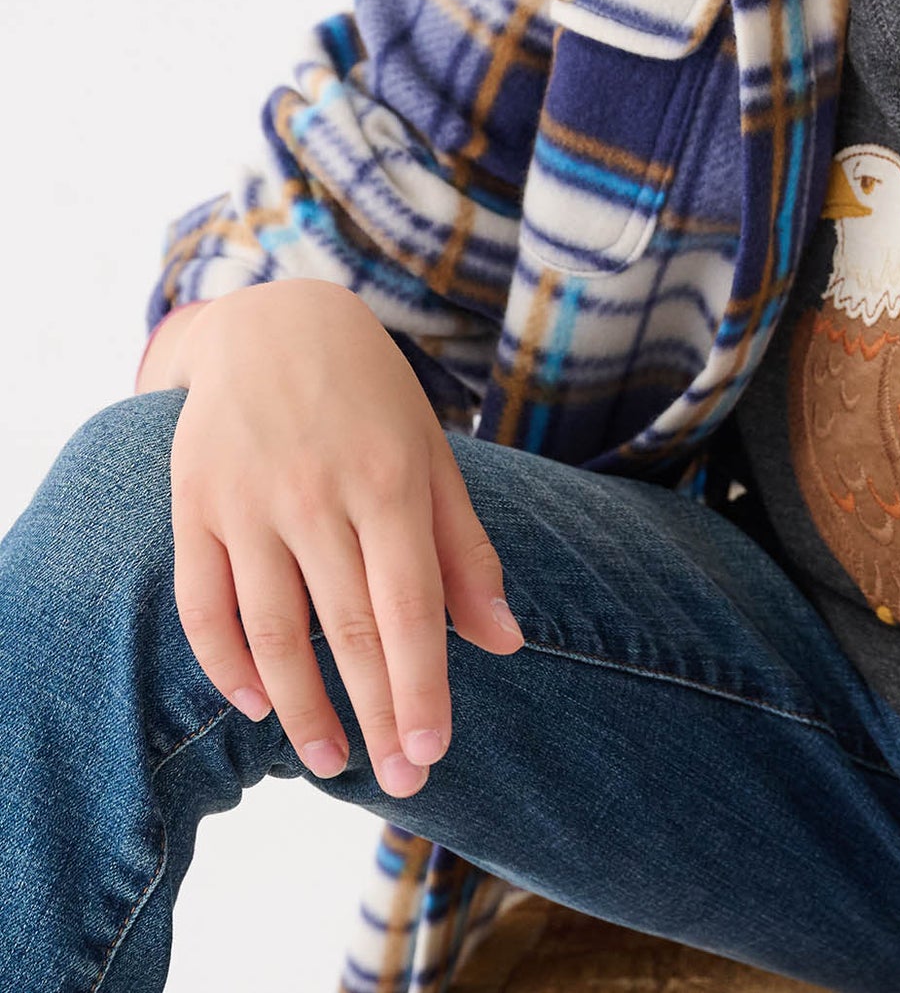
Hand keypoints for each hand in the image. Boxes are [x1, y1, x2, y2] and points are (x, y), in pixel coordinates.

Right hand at [162, 279, 524, 796]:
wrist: (272, 320)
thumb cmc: (371, 397)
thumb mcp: (431, 454)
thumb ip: (464, 550)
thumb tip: (504, 641)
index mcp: (388, 479)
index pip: (409, 607)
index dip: (421, 685)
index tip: (433, 750)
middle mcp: (316, 494)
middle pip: (347, 630)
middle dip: (377, 714)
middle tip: (402, 780)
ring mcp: (248, 502)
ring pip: (273, 631)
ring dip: (302, 709)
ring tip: (333, 762)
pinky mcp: (193, 505)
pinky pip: (204, 606)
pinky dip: (227, 666)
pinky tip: (259, 703)